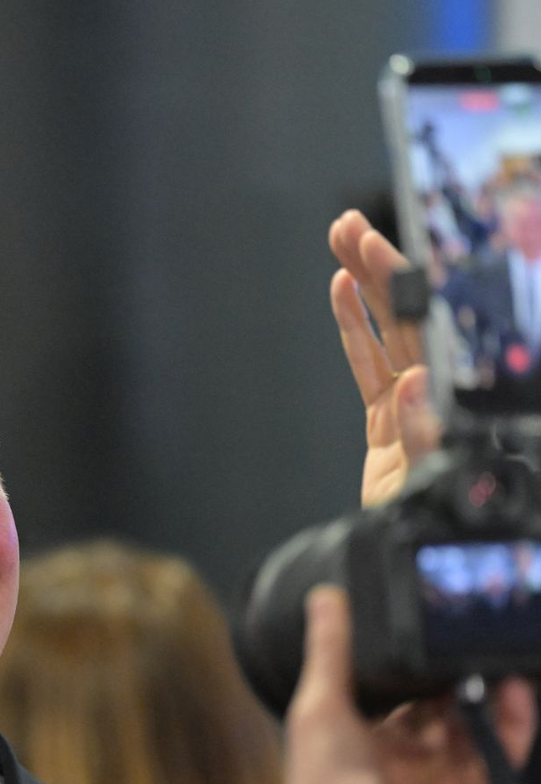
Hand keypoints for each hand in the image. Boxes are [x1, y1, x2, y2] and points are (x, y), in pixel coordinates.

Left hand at [278, 586, 513, 783]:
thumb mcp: (319, 710)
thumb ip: (329, 654)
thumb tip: (323, 593)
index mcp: (358, 732)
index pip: (390, 685)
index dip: (408, 655)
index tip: (427, 612)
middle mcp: (402, 749)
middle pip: (437, 699)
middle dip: (453, 666)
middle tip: (471, 621)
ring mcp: (442, 770)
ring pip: (473, 717)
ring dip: (486, 684)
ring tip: (497, 642)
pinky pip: (501, 747)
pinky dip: (514, 718)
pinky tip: (517, 685)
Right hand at [328, 210, 440, 505]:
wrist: (414, 552)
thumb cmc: (432, 520)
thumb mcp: (431, 483)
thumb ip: (423, 434)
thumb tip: (412, 383)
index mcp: (447, 396)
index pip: (426, 323)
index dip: (403, 281)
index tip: (377, 246)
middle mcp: (431, 388)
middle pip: (407, 313)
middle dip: (379, 265)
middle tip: (351, 226)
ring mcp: (408, 399)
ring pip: (386, 329)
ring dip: (363, 285)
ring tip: (342, 243)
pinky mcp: (386, 416)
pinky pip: (367, 362)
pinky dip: (354, 327)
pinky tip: (343, 294)